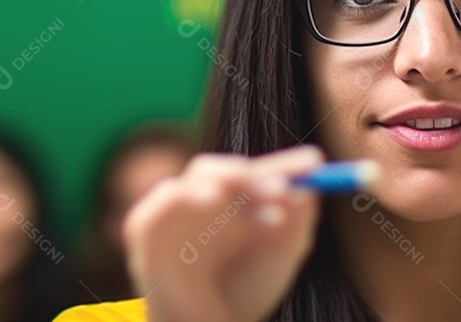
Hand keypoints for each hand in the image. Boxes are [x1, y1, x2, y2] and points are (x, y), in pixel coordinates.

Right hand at [123, 145, 324, 321]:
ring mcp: (175, 212)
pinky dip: (184, 193)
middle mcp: (206, 202)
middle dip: (258, 174)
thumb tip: (308, 189)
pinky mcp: (145, 228)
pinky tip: (212, 198)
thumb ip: (294, 227)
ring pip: (199, 175)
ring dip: (232, 178)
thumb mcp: (278, 261)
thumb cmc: (242, 299)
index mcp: (236, 205)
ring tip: (266, 192)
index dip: (285, 165)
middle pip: (229, 169)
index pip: (259, 174)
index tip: (315, 162)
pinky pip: (162, 200)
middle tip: (285, 186)